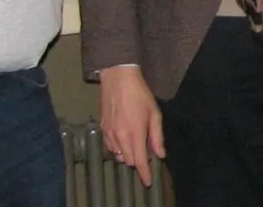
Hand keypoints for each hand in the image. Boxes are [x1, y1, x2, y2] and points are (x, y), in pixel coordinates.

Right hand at [97, 66, 163, 185]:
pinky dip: (118, 149)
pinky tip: (124, 140)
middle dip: (138, 161)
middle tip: (146, 150)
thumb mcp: (155, 114)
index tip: (147, 182)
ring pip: (118, 155)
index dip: (144, 174)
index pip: (139, 162)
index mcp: (135, 134)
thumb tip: (160, 154)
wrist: (118, 79)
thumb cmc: (140, 95)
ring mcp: (109, 134)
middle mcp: (120, 138)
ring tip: (136, 143)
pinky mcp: (102, 129)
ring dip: (128, 155)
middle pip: (128, 161)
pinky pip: (110, 147)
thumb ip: (157, 136)